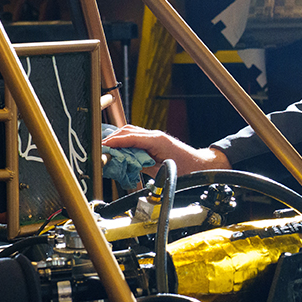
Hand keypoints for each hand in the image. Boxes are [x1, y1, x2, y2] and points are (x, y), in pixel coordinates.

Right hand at [102, 125, 230, 175]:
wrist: (200, 166)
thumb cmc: (186, 168)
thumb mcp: (161, 170)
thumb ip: (142, 165)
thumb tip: (125, 164)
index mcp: (156, 140)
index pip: (130, 137)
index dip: (114, 141)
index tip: (103, 146)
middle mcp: (154, 135)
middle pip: (127, 131)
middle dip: (112, 138)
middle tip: (100, 148)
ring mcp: (154, 137)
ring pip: (130, 132)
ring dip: (117, 139)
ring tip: (106, 149)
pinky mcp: (154, 141)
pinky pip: (136, 138)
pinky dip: (125, 142)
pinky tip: (119, 150)